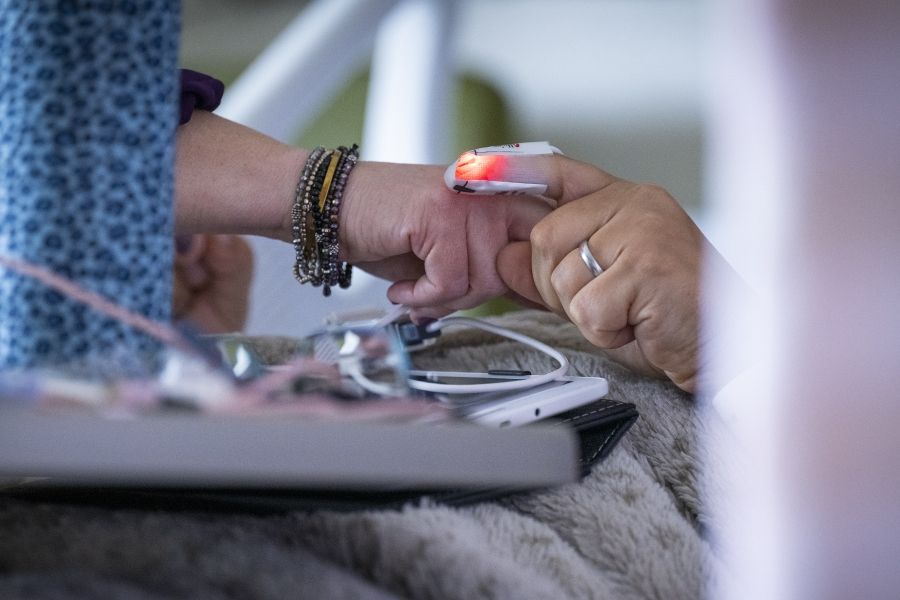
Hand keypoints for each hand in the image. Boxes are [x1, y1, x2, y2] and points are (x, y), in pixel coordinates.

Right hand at [174, 113, 549, 317]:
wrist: (329, 206)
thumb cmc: (387, 229)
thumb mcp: (453, 249)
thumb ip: (493, 265)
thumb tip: (532, 298)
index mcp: (502, 192)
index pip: (548, 239)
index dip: (534, 278)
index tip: (522, 299)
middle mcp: (492, 190)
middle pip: (516, 270)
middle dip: (478, 294)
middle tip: (440, 292)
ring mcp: (467, 199)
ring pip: (483, 280)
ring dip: (443, 297)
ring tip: (416, 284)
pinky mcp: (438, 214)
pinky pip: (449, 280)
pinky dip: (421, 295)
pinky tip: (403, 286)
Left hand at [493, 155, 712, 391]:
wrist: (726, 346)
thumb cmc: (666, 314)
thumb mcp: (603, 287)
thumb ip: (555, 268)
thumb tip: (506, 257)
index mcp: (628, 199)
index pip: (561, 172)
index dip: (512, 171)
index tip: (468, 168)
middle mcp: (636, 204)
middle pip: (545, 237)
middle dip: (556, 284)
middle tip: (602, 302)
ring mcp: (644, 231)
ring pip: (563, 274)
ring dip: (584, 311)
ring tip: (628, 312)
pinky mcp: (648, 266)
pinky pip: (588, 306)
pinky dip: (605, 329)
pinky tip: (638, 324)